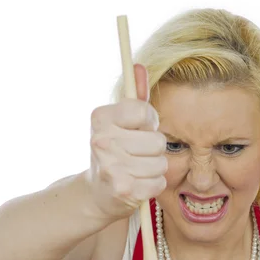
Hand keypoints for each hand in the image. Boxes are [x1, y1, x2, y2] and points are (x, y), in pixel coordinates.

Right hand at [88, 64, 167, 220]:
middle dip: (153, 149)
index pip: (144, 111)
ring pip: (161, 164)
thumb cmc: (115, 151)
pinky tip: (138, 184)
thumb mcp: (120, 122)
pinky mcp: (124, 190)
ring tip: (137, 170)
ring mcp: (112, 167)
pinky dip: (153, 185)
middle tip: (136, 154)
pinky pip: (159, 183)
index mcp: (101, 118)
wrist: (97, 192)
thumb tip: (139, 67)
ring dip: (154, 168)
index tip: (138, 128)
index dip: (148, 121)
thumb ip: (135, 97)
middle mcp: (102, 141)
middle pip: (158, 141)